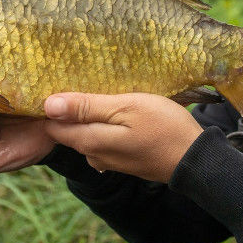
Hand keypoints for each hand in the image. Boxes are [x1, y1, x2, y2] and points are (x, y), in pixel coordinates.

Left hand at [44, 92, 203, 182]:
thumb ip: (87, 107)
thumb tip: (48, 105)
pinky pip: (101, 140)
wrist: (194, 159)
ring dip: (86, 117)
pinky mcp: (122, 160)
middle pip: (67, 130)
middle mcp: (92, 155)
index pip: (52, 124)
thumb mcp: (126, 107)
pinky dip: (102, 125)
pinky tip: (113, 112)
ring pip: (85, 135)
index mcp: (89, 141)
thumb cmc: (163, 127)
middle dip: (67, 110)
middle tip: (76, 81)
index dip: (52, 105)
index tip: (57, 83)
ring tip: (95, 92)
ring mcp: (108, 160)